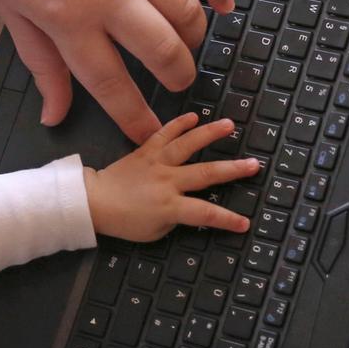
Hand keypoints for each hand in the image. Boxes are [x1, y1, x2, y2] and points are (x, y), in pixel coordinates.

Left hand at [0, 0, 233, 143]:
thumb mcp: (13, 13)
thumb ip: (42, 66)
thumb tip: (54, 113)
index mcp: (68, 18)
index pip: (113, 84)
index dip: (136, 117)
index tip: (150, 133)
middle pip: (162, 50)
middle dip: (177, 78)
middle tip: (178, 84)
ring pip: (187, 10)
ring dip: (196, 37)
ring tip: (189, 48)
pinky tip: (224, 4)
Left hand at [83, 113, 259, 241]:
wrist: (95, 202)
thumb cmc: (124, 221)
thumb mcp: (155, 231)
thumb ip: (176, 218)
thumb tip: (190, 207)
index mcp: (170, 206)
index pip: (206, 213)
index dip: (227, 219)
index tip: (245, 223)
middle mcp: (167, 181)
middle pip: (205, 174)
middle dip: (232, 170)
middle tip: (253, 164)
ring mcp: (157, 163)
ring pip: (187, 145)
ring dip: (209, 134)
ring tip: (229, 125)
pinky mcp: (145, 151)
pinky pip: (163, 134)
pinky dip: (178, 124)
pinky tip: (194, 116)